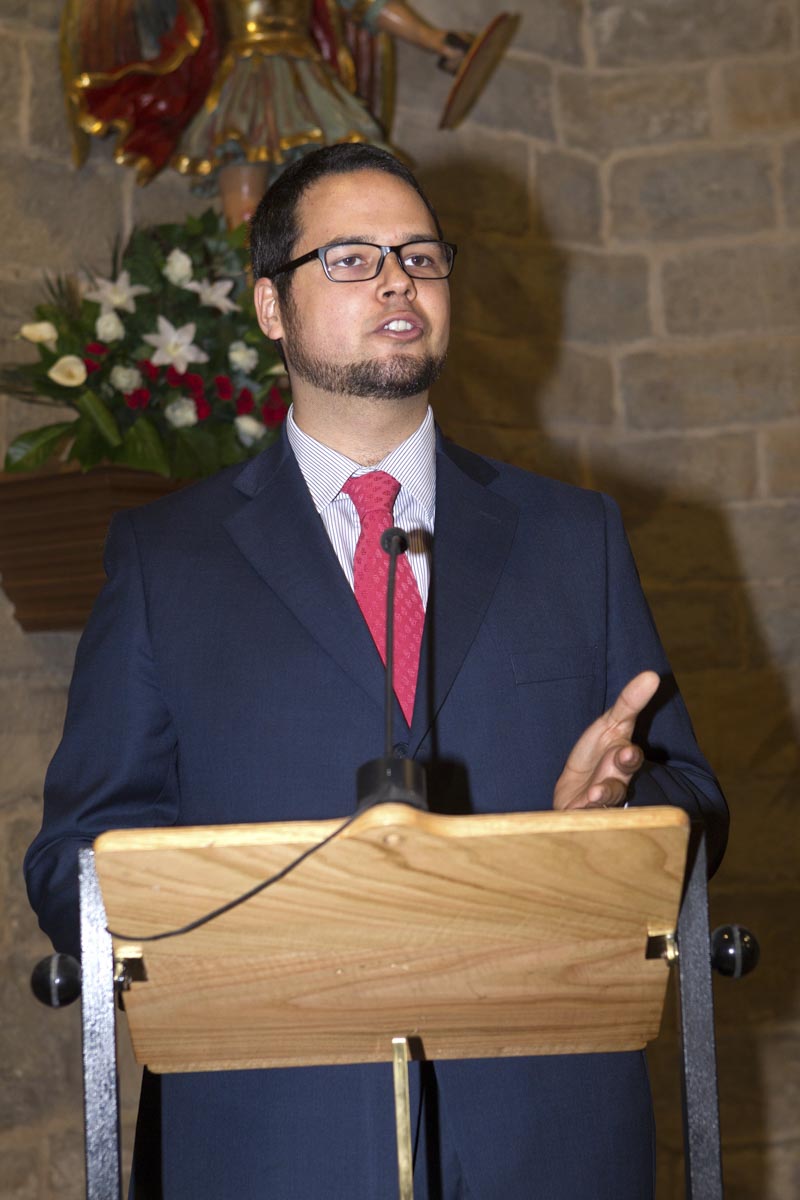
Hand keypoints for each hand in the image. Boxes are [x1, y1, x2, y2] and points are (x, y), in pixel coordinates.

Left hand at [553, 671, 659, 810]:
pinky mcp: (584, 814)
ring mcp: (602, 798)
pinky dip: (583, 813)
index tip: (628, 750)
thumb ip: (629, 702)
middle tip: (625, 757)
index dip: (631, 752)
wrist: (576, 797)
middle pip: (623, 775)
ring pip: (607, 798)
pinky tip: (578, 810)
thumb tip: (652, 674)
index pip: (630, 753)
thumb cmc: (596, 757)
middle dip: (624, 765)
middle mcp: (618, 778)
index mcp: (623, 755)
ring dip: (603, 793)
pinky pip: (585, 816)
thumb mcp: (609, 725)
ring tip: (594, 793)